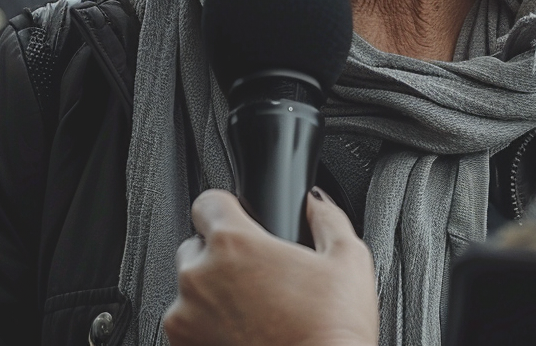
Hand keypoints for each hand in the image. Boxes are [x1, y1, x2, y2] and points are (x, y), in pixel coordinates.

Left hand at [163, 188, 378, 345]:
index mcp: (233, 243)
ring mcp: (186, 321)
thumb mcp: (349, 257)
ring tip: (255, 309)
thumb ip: (326, 216)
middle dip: (222, 254)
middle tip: (258, 272)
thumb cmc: (333, 331)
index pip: (207, 202)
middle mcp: (200, 279)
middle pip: (196, 245)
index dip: (229, 207)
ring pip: (190, 290)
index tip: (242, 218)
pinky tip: (245, 333)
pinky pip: (189, 327)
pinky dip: (209, 327)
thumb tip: (315, 202)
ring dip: (213, 293)